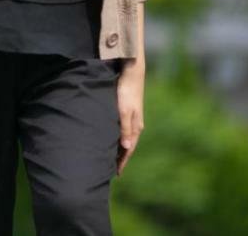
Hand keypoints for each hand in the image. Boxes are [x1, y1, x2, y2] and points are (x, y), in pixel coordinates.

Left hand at [116, 60, 144, 174]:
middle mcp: (136, 125)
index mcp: (135, 127)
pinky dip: (119, 138)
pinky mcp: (129, 112)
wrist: (132, 74)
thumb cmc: (125, 92)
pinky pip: (124, 130)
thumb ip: (125, 129)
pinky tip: (114, 138)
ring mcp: (133, 119)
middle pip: (127, 146)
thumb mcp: (124, 111)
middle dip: (121, 158)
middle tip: (112, 170)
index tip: (116, 173)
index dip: (122, 161)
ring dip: (120, 148)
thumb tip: (126, 148)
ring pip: (126, 138)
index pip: (128, 149)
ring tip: (112, 157)